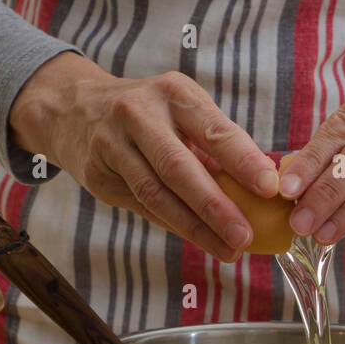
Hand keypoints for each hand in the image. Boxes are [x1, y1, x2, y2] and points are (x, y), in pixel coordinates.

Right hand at [9, 51, 278, 261]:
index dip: (242, 160)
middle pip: (179, 168)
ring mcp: (111, 144)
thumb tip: (262, 191)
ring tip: (228, 250)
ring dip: (195, 228)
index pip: (212, 129)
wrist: (74, 108)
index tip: (270, 187)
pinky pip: (142, 207)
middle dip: (215, 207)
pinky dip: (173, 225)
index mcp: (173, 93)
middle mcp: (138, 113)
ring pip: (156, 195)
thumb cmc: (151, 116)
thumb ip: (216, 147)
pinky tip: (199, 239)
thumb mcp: (182, 112)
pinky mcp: (96, 175)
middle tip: (245, 237)